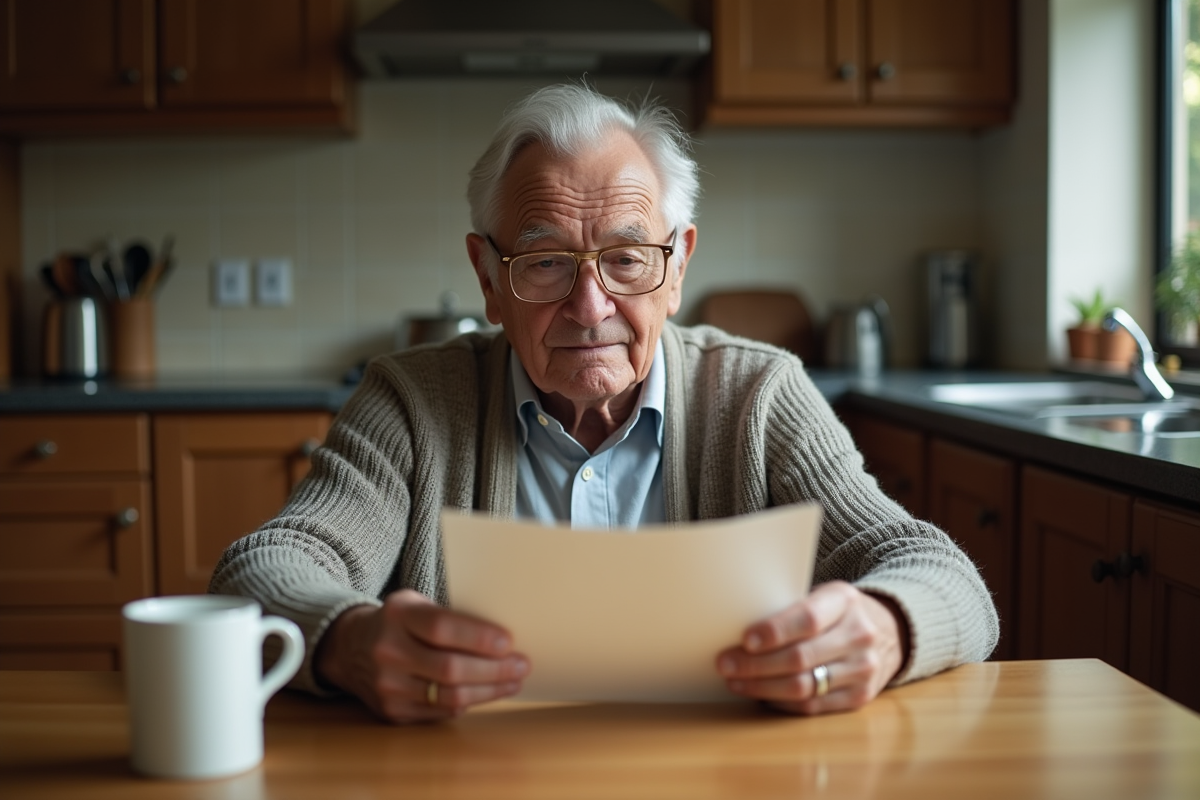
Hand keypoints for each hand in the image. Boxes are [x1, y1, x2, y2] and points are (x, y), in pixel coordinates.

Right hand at [315, 589, 529, 722]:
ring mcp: (387, 686)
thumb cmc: (398, 622)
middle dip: (493, 669)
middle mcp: (387, 652)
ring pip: (449, 696)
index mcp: (397, 616)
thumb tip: (502, 639)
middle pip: (449, 668)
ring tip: (513, 681)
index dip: (477, 637)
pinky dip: (469, 703)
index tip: (508, 641)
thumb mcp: (415, 604)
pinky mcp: (392, 712)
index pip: (441, 628)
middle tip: (522, 665)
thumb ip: (449, 617)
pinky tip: (487, 693)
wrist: (350, 648)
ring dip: (489, 691)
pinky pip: (441, 712)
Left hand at [715, 581, 908, 714]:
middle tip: (725, 664)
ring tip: (736, 681)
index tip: (745, 640)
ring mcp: (863, 669)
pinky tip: (761, 695)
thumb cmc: (838, 611)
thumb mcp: (823, 595)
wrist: (889, 631)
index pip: (807, 619)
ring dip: (762, 687)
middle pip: (800, 658)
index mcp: (844, 601)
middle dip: (755, 665)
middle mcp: (859, 635)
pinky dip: (781, 702)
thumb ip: (791, 608)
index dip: (774, 631)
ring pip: (804, 686)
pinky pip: (812, 706)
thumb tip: (736, 627)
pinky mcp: (860, 696)